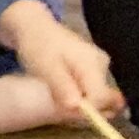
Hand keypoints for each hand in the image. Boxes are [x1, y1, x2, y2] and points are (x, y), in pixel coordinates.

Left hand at [0, 0, 119, 118]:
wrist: (36, 29)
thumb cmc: (38, 46)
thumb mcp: (45, 67)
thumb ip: (62, 86)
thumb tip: (77, 107)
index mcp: (92, 63)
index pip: (101, 97)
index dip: (86, 110)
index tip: (65, 109)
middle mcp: (102, 65)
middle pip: (102, 98)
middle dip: (83, 107)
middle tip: (58, 100)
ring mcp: (100, 66)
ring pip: (96, 96)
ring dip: (79, 101)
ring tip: (57, 91)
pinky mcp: (94, 70)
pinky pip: (91, 90)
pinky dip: (78, 95)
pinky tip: (62, 89)